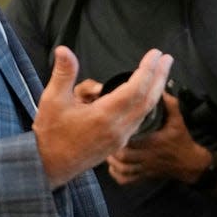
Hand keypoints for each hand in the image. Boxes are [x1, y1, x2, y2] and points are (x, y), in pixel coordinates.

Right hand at [34, 46, 172, 187]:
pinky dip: (145, 104)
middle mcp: (118, 128)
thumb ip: (63, 73)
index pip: (135, 89)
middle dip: (159, 77)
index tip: (155, 54)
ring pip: (145, 111)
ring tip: (160, 72)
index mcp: (104, 116)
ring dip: (155, 90)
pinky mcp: (118, 144)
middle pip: (148, 100)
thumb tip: (64, 50)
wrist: (49, 167)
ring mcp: (120, 138)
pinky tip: (145, 95)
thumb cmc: (50, 133)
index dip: (147, 69)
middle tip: (167, 58)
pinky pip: (139, 120)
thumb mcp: (52, 100)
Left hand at [105, 92, 202, 184]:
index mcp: (154, 142)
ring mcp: (145, 168)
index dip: (120, 137)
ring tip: (107, 152)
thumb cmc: (182, 141)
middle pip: (124, 158)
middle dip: (113, 150)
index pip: (132, 142)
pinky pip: (127, 180)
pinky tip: (114, 168)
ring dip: (113, 163)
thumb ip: (169, 104)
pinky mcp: (145, 176)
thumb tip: (160, 90)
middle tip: (107, 140)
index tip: (114, 128)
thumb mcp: (178, 120)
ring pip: (124, 170)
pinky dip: (118, 175)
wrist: (190, 163)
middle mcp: (148, 157)